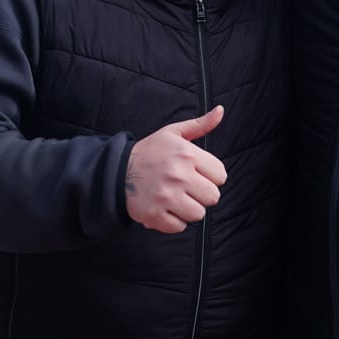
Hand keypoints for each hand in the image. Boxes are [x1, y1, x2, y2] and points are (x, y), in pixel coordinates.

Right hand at [125, 105, 226, 232]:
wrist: (117, 171)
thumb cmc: (150, 152)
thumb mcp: (174, 133)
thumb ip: (200, 125)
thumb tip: (220, 111)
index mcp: (187, 154)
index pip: (221, 175)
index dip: (211, 176)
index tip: (198, 174)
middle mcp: (178, 176)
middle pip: (213, 197)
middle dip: (202, 193)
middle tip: (187, 188)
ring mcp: (166, 197)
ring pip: (199, 214)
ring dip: (189, 209)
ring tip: (176, 198)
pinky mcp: (155, 215)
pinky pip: (180, 227)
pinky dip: (174, 221)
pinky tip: (165, 208)